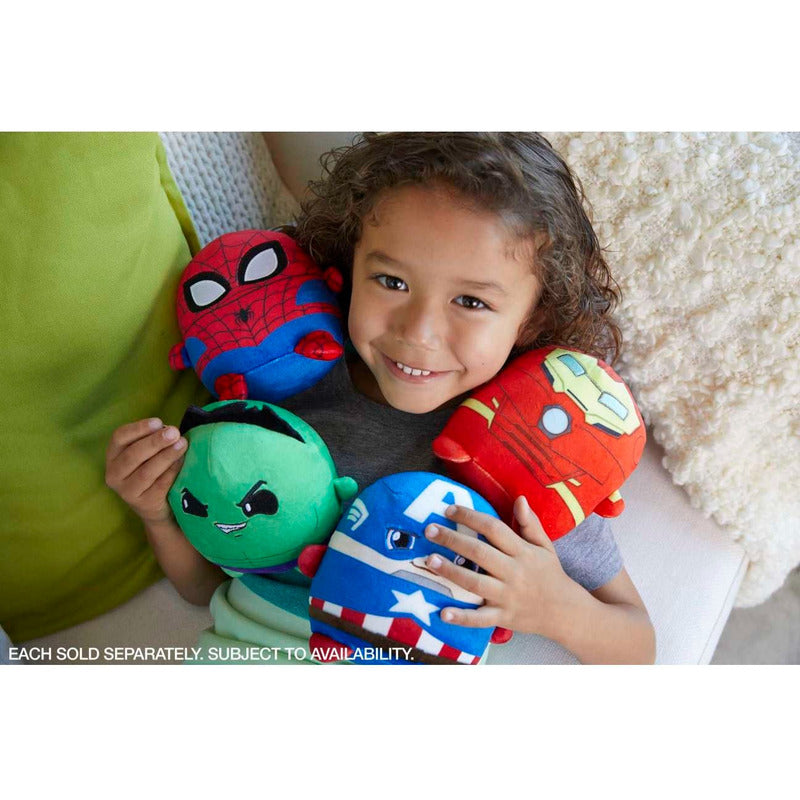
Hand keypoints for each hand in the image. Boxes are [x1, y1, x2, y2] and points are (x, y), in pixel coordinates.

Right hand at [105, 418, 186, 525]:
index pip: (119, 437)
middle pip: (133, 454)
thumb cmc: (153, 471)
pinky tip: (182, 461)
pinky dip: (172, 470)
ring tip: (182, 444)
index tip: (158, 422)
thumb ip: (153, 440)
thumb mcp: (147, 454)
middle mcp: (114, 474)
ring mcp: (127, 491)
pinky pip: (160, 484)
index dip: (138, 428)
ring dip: (166, 456)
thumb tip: (171, 430)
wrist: (157, 506)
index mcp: (113, 456)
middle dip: (155, 442)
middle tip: (174, 433)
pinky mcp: (143, 503)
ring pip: (147, 471)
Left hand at [423, 497, 570, 638]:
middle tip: (430, 530)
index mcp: (522, 552)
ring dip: (452, 573)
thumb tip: (520, 499)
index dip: (471, 517)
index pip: (494, 528)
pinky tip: (443, 614)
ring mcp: (508, 597)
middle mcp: (514, 573)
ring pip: (476, 584)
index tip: (449, 509)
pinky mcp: (504, 618)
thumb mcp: (545, 546)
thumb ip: (530, 523)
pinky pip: (480, 619)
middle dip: (453, 540)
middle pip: (480, 553)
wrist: (566, 612)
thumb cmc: (550, 574)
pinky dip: (462, 618)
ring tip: (430, 561)